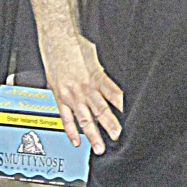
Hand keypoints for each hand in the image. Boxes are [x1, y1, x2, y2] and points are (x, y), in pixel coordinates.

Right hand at [43, 34, 123, 153]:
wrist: (56, 38)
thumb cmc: (75, 44)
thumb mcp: (95, 56)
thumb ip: (100, 72)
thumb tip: (106, 80)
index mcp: (97, 77)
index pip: (115, 95)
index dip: (122, 108)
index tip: (131, 118)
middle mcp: (86, 88)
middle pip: (101, 110)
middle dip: (110, 125)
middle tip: (117, 137)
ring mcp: (72, 94)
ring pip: (84, 118)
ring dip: (93, 134)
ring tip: (99, 148)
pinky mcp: (60, 97)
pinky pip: (66, 117)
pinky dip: (71, 130)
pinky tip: (77, 141)